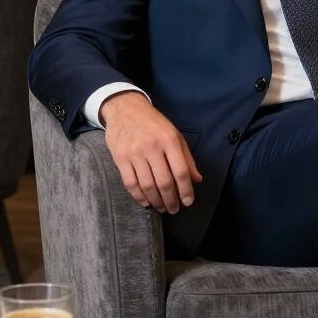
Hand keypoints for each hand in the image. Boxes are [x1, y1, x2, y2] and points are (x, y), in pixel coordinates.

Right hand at [100, 92, 202, 211]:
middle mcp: (153, 147)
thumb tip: (197, 180)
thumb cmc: (154, 124)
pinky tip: (145, 202)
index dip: (186, 190)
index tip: (188, 202)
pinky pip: (130, 183)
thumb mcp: (175, 135)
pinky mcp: (120, 158)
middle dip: (171, 200)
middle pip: (164, 182)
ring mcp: (135, 153)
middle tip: (174, 209)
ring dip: (156, 201)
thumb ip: (186, 158)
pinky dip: (138, 196)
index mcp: (170, 141)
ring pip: (147, 185)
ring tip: (162, 207)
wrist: (125, 109)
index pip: (181, 171)